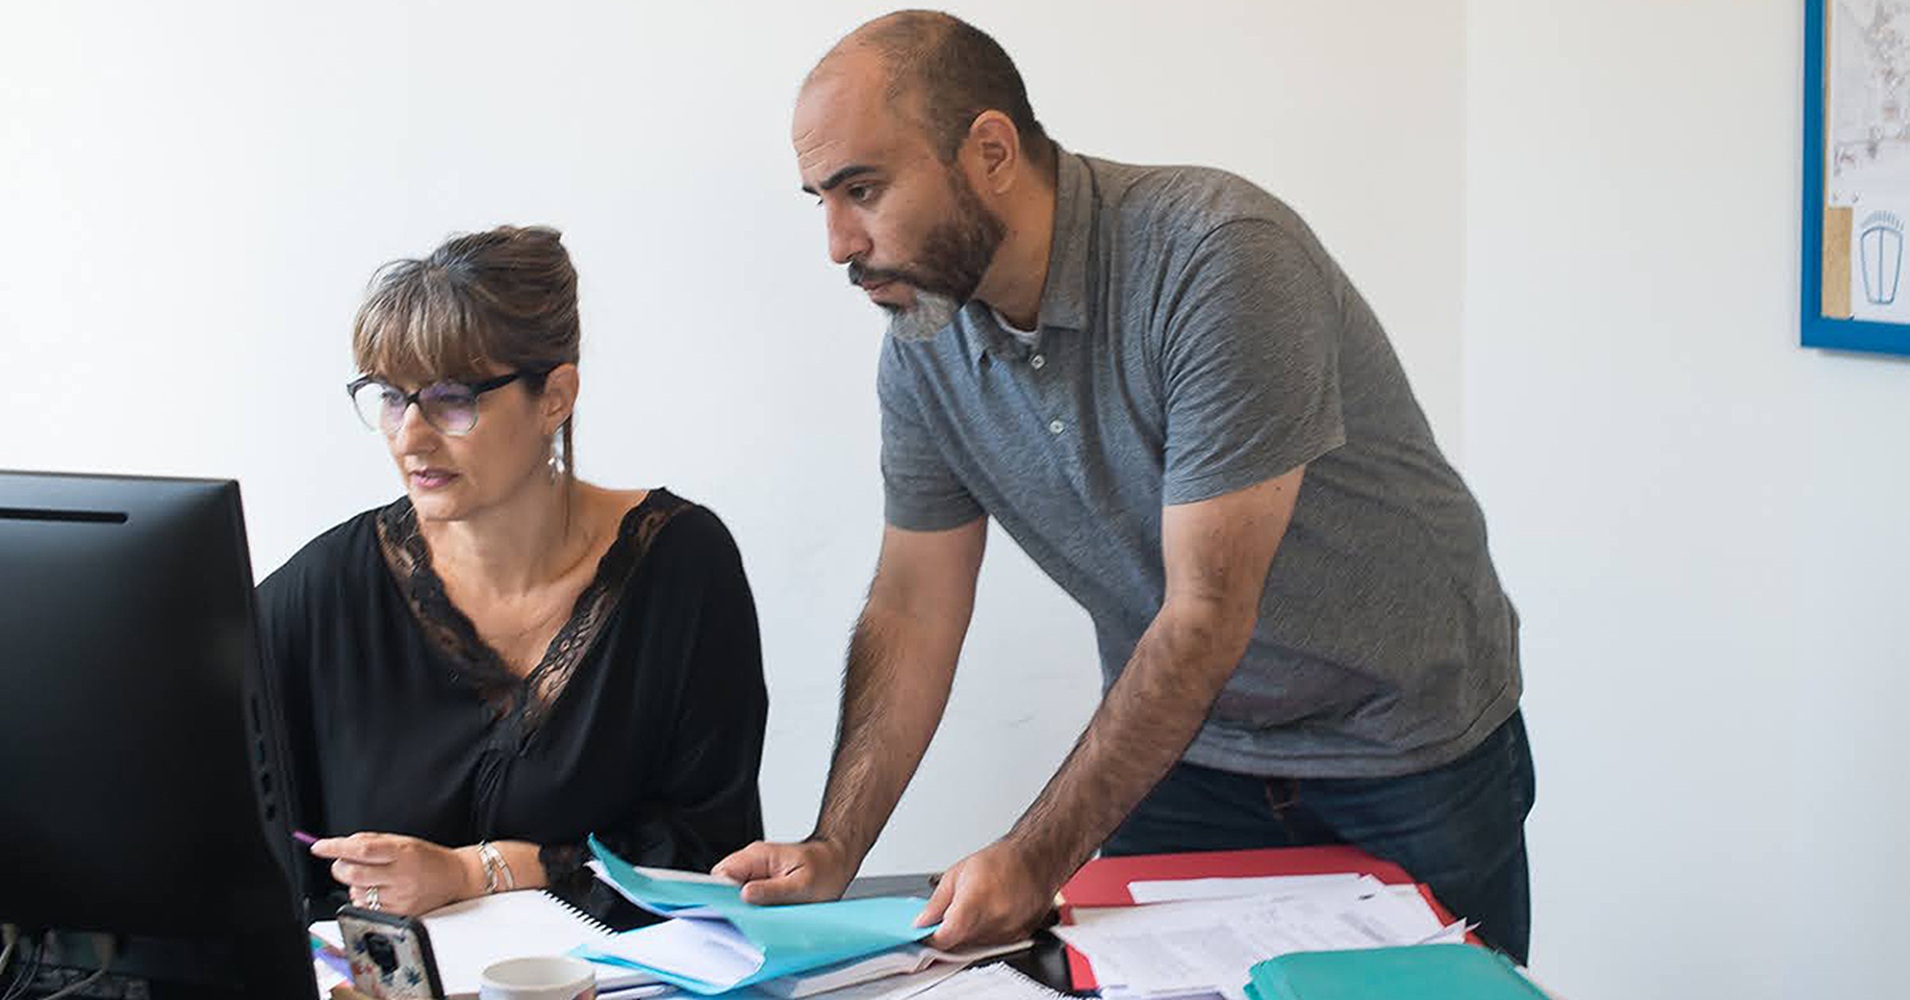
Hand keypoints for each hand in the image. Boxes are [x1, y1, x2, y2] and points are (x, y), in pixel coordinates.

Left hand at [310, 832, 477, 915]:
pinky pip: (367, 908)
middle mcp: (401, 875)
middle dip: (340, 868)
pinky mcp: (399, 913)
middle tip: (343, 864)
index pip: (361, 848)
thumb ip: (372, 842)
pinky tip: (379, 892)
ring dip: (355, 885)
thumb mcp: (402, 841)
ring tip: (373, 879)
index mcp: (401, 852)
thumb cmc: (428, 858)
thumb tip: (341, 845)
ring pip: (357, 893)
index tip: (319, 846)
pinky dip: (364, 899)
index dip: (336, 847)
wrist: (455, 877)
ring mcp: (400, 897)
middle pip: (353, 873)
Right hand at [713, 837, 856, 905]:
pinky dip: (750, 907)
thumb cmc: (825, 868)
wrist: (837, 859)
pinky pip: (746, 894)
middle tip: (743, 920)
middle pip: (723, 884)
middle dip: (727, 904)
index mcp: (758, 856)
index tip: (719, 910)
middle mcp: (752, 860)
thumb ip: (772, 890)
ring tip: (758, 917)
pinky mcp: (761, 880)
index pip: (722, 872)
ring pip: (733, 891)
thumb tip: (744, 895)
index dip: (715, 893)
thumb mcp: (802, 885)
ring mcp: (755, 870)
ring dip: (741, 907)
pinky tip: (763, 914)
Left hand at [916, 840, 1056, 949]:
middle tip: (950, 916)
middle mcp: (994, 919)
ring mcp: (1009, 930)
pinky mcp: (1019, 936)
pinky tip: (991, 912)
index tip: (926, 935)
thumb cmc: (1001, 860)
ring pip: (976, 945)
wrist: (1037, 859)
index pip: (946, 937)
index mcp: (975, 901)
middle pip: (960, 942)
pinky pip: (993, 943)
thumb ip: (937, 903)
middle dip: (950, 933)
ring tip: (976, 907)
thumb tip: (922, 922)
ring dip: (968, 933)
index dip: (931, 940)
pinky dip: (986, 933)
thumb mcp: (957, 873)